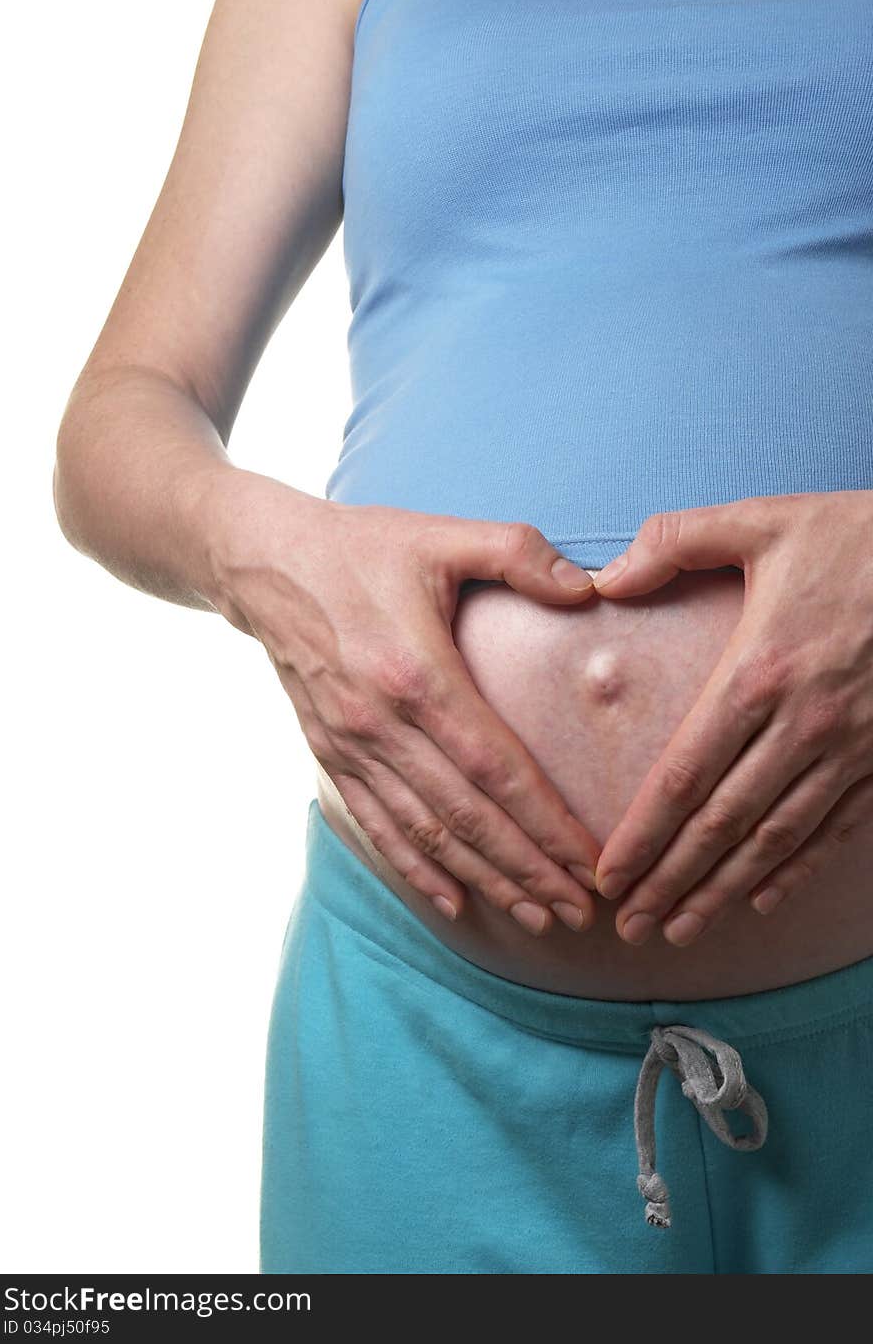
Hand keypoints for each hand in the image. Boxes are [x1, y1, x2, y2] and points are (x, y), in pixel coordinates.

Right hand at [197, 468, 600, 934]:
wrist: (263, 562)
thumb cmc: (362, 547)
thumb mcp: (442, 534)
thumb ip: (519, 553)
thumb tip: (587, 590)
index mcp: (416, 673)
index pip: (497, 769)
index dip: (547, 824)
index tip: (592, 863)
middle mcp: (380, 723)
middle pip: (466, 817)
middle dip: (527, 870)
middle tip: (580, 911)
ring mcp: (349, 746)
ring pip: (424, 833)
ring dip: (482, 880)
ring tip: (535, 916)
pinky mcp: (329, 754)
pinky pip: (376, 825)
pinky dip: (416, 869)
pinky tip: (452, 902)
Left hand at [591, 491, 872, 945]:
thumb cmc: (853, 535)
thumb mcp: (760, 521)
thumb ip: (673, 542)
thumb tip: (603, 581)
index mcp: (759, 672)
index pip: (685, 776)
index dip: (643, 834)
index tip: (608, 875)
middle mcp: (803, 723)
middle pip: (723, 823)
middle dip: (670, 881)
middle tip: (629, 927)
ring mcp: (851, 747)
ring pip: (776, 837)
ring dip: (724, 889)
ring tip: (680, 928)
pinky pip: (836, 827)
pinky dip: (797, 869)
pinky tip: (761, 899)